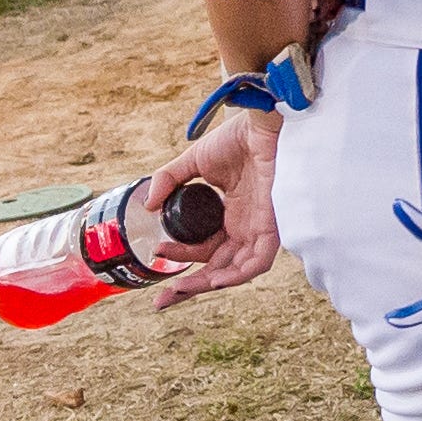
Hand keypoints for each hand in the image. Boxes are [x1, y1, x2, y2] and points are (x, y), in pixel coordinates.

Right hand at [147, 111, 283, 307]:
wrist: (260, 121)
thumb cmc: (235, 138)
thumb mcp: (192, 163)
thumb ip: (168, 182)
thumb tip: (148, 206)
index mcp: (230, 215)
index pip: (206, 250)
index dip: (181, 259)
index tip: (157, 253)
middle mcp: (246, 226)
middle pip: (220, 267)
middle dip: (191, 287)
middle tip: (162, 299)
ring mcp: (260, 226)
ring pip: (238, 270)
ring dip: (209, 284)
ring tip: (178, 290)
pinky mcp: (273, 224)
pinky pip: (260, 260)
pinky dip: (239, 274)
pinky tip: (215, 281)